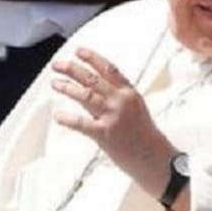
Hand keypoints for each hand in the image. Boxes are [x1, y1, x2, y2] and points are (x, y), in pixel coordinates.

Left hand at [52, 48, 176, 197]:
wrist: (155, 158)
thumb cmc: (146, 136)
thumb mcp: (137, 110)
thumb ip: (117, 98)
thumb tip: (94, 90)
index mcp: (130, 93)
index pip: (109, 69)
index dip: (92, 58)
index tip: (79, 52)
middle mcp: (121, 101)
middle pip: (93, 79)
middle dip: (73, 69)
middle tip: (58, 65)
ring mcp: (113, 116)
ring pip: (86, 95)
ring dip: (68, 87)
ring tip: (55, 83)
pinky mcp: (105, 133)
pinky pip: (81, 123)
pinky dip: (67, 118)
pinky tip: (58, 115)